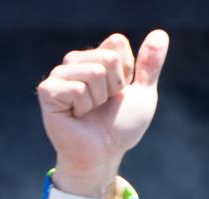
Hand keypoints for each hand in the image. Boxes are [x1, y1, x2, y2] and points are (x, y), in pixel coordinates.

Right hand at [36, 30, 169, 198]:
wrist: (105, 155)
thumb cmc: (120, 127)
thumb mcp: (143, 94)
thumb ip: (150, 65)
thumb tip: (161, 34)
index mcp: (94, 58)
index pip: (117, 44)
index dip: (126, 72)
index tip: (119, 93)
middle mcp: (74, 62)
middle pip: (108, 57)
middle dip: (114, 86)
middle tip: (103, 106)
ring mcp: (59, 76)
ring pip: (94, 71)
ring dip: (100, 98)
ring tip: (89, 111)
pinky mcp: (47, 91)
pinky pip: (77, 88)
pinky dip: (84, 106)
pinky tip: (76, 116)